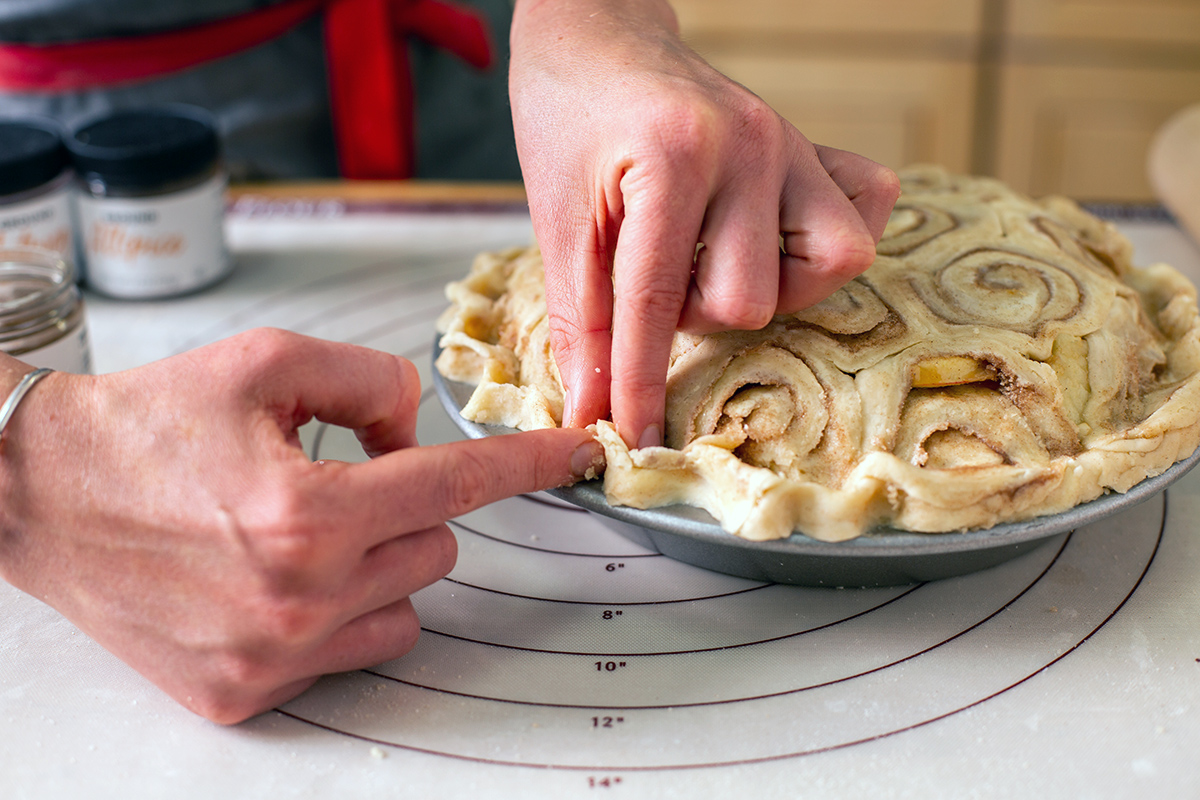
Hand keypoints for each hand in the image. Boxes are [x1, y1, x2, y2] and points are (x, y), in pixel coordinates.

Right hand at [0, 329, 600, 722]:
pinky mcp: (244, 694)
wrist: (41, 493)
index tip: (578, 456)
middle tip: (341, 480)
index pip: (456, 485)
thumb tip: (421, 428)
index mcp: (306, 512)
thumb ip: (371, 379)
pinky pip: (352, 653)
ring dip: (379, 563)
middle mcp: (296, 598)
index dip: (528, 465)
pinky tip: (276, 579)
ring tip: (301, 532)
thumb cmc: (148, 424)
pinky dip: (340, 613)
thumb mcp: (266, 363)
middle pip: (438, 549)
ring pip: (405, 605)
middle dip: (409, 506)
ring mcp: (271, 657)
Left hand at [510, 0, 900, 446]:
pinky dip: (823, 243)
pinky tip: (768, 237)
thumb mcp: (557, 219)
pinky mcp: (816, 147)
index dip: (638, 384)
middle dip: (694, 314)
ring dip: (758, 286)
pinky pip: (868, 210)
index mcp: (672, 156)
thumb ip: (580, 318)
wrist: (599, 35)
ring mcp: (792, 143)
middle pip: (750, 300)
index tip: (630, 440)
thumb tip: (593, 410)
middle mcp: (750, 145)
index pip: (657, 302)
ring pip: (825, 267)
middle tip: (657, 275)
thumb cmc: (570, 120)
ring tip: (708, 259)